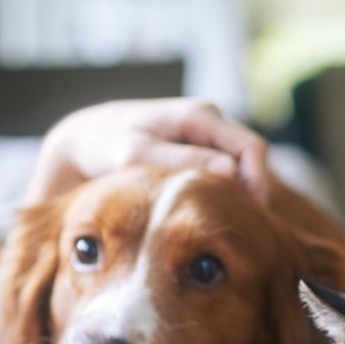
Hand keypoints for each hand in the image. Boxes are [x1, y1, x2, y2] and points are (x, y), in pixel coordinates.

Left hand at [24, 98, 270, 204]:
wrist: (85, 139)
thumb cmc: (105, 145)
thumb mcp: (136, 153)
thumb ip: (181, 160)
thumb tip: (229, 171)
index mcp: (199, 116)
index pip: (251, 147)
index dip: (259, 182)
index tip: (251, 215)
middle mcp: (209, 121)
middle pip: (251, 158)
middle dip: (252, 191)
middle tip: (242, 228)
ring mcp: (205, 135)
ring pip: (239, 166)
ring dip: (238, 194)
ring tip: (228, 225)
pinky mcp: (198, 150)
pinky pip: (223, 171)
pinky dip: (223, 192)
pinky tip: (212, 216)